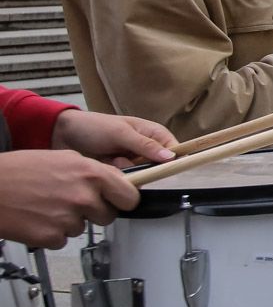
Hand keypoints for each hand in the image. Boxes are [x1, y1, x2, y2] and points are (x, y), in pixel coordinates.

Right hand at [0, 150, 140, 247]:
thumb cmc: (19, 170)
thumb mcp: (64, 158)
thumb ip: (92, 171)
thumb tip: (113, 180)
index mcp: (91, 174)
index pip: (129, 196)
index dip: (124, 200)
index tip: (121, 201)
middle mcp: (83, 197)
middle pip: (109, 216)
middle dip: (96, 212)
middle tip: (74, 203)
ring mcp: (68, 219)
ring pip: (83, 227)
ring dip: (70, 221)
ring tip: (48, 206)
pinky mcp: (52, 237)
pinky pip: (63, 239)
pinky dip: (52, 233)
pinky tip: (38, 218)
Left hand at [50, 111, 174, 170]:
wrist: (63, 135)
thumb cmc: (94, 127)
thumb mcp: (121, 133)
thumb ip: (145, 145)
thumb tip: (171, 157)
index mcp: (153, 133)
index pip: (174, 149)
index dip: (174, 161)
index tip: (167, 171)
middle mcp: (146, 148)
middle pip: (159, 166)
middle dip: (145, 168)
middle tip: (127, 162)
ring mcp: (132, 160)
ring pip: (143, 174)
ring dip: (129, 172)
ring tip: (112, 162)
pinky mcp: (120, 171)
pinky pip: (128, 179)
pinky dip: (118, 176)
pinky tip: (107, 167)